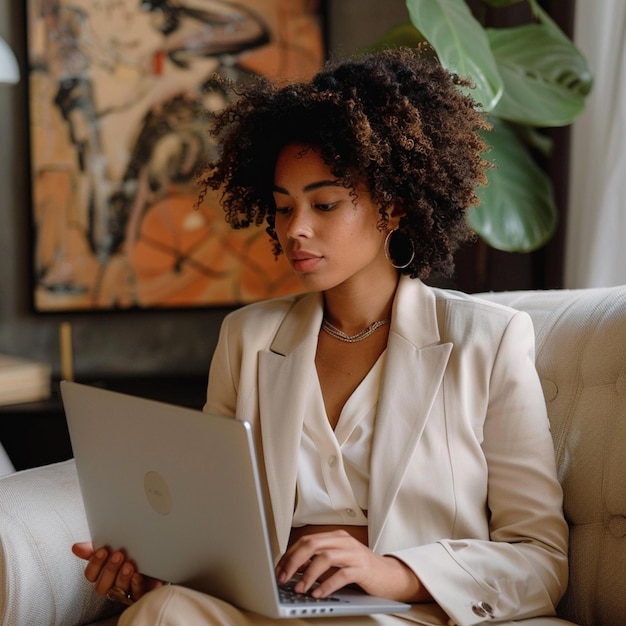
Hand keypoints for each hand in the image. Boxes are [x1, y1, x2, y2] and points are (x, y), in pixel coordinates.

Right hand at [72, 542, 163, 603]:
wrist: (155, 557)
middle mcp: (113, 585)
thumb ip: (94, 549)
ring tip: (129, 565)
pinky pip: (138, 595)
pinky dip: (138, 585)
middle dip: (109, 570)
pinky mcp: (142, 592)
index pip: (91, 575)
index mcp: (103, 574)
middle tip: (118, 555)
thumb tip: (75, 547)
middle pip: (103, 586)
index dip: (95, 564)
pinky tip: (139, 576)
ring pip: (119, 591)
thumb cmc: (130, 553)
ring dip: (123, 578)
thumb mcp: (113, 548)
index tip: (103, 550)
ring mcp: (127, 590)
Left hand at [275, 530, 428, 602]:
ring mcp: (354, 554)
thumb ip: (319, 559)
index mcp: (335, 537)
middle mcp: (343, 541)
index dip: (290, 555)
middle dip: (294, 561)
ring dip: (308, 574)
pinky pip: (342, 574)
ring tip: (299, 588)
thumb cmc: (361, 569)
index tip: (278, 570)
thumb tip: (293, 568)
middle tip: (284, 578)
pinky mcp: (363, 568)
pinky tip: (318, 594)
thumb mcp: (338, 560)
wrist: (390, 576)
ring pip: (325, 557)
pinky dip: (327, 585)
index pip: (306, 540)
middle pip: (312, 544)